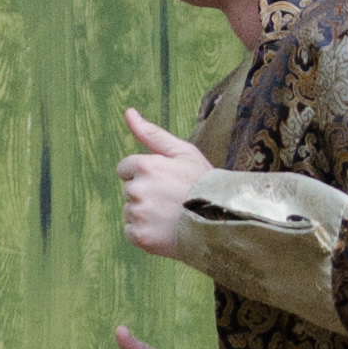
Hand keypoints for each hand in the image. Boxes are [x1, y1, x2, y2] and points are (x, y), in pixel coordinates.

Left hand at [117, 106, 211, 258]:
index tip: (165, 180)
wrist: (222, 221)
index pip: (125, 168)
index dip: (145, 174)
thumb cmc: (204, 183)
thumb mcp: (183, 152)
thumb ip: (151, 133)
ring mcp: (138, 214)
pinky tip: (166, 230)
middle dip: (146, 193)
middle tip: (173, 199)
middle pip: (129, 190)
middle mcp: (137, 189)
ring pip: (130, 211)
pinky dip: (145, 232)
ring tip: (172, 215)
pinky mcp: (140, 237)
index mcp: (145, 166)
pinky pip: (131, 232)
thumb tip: (128, 112)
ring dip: (145, 213)